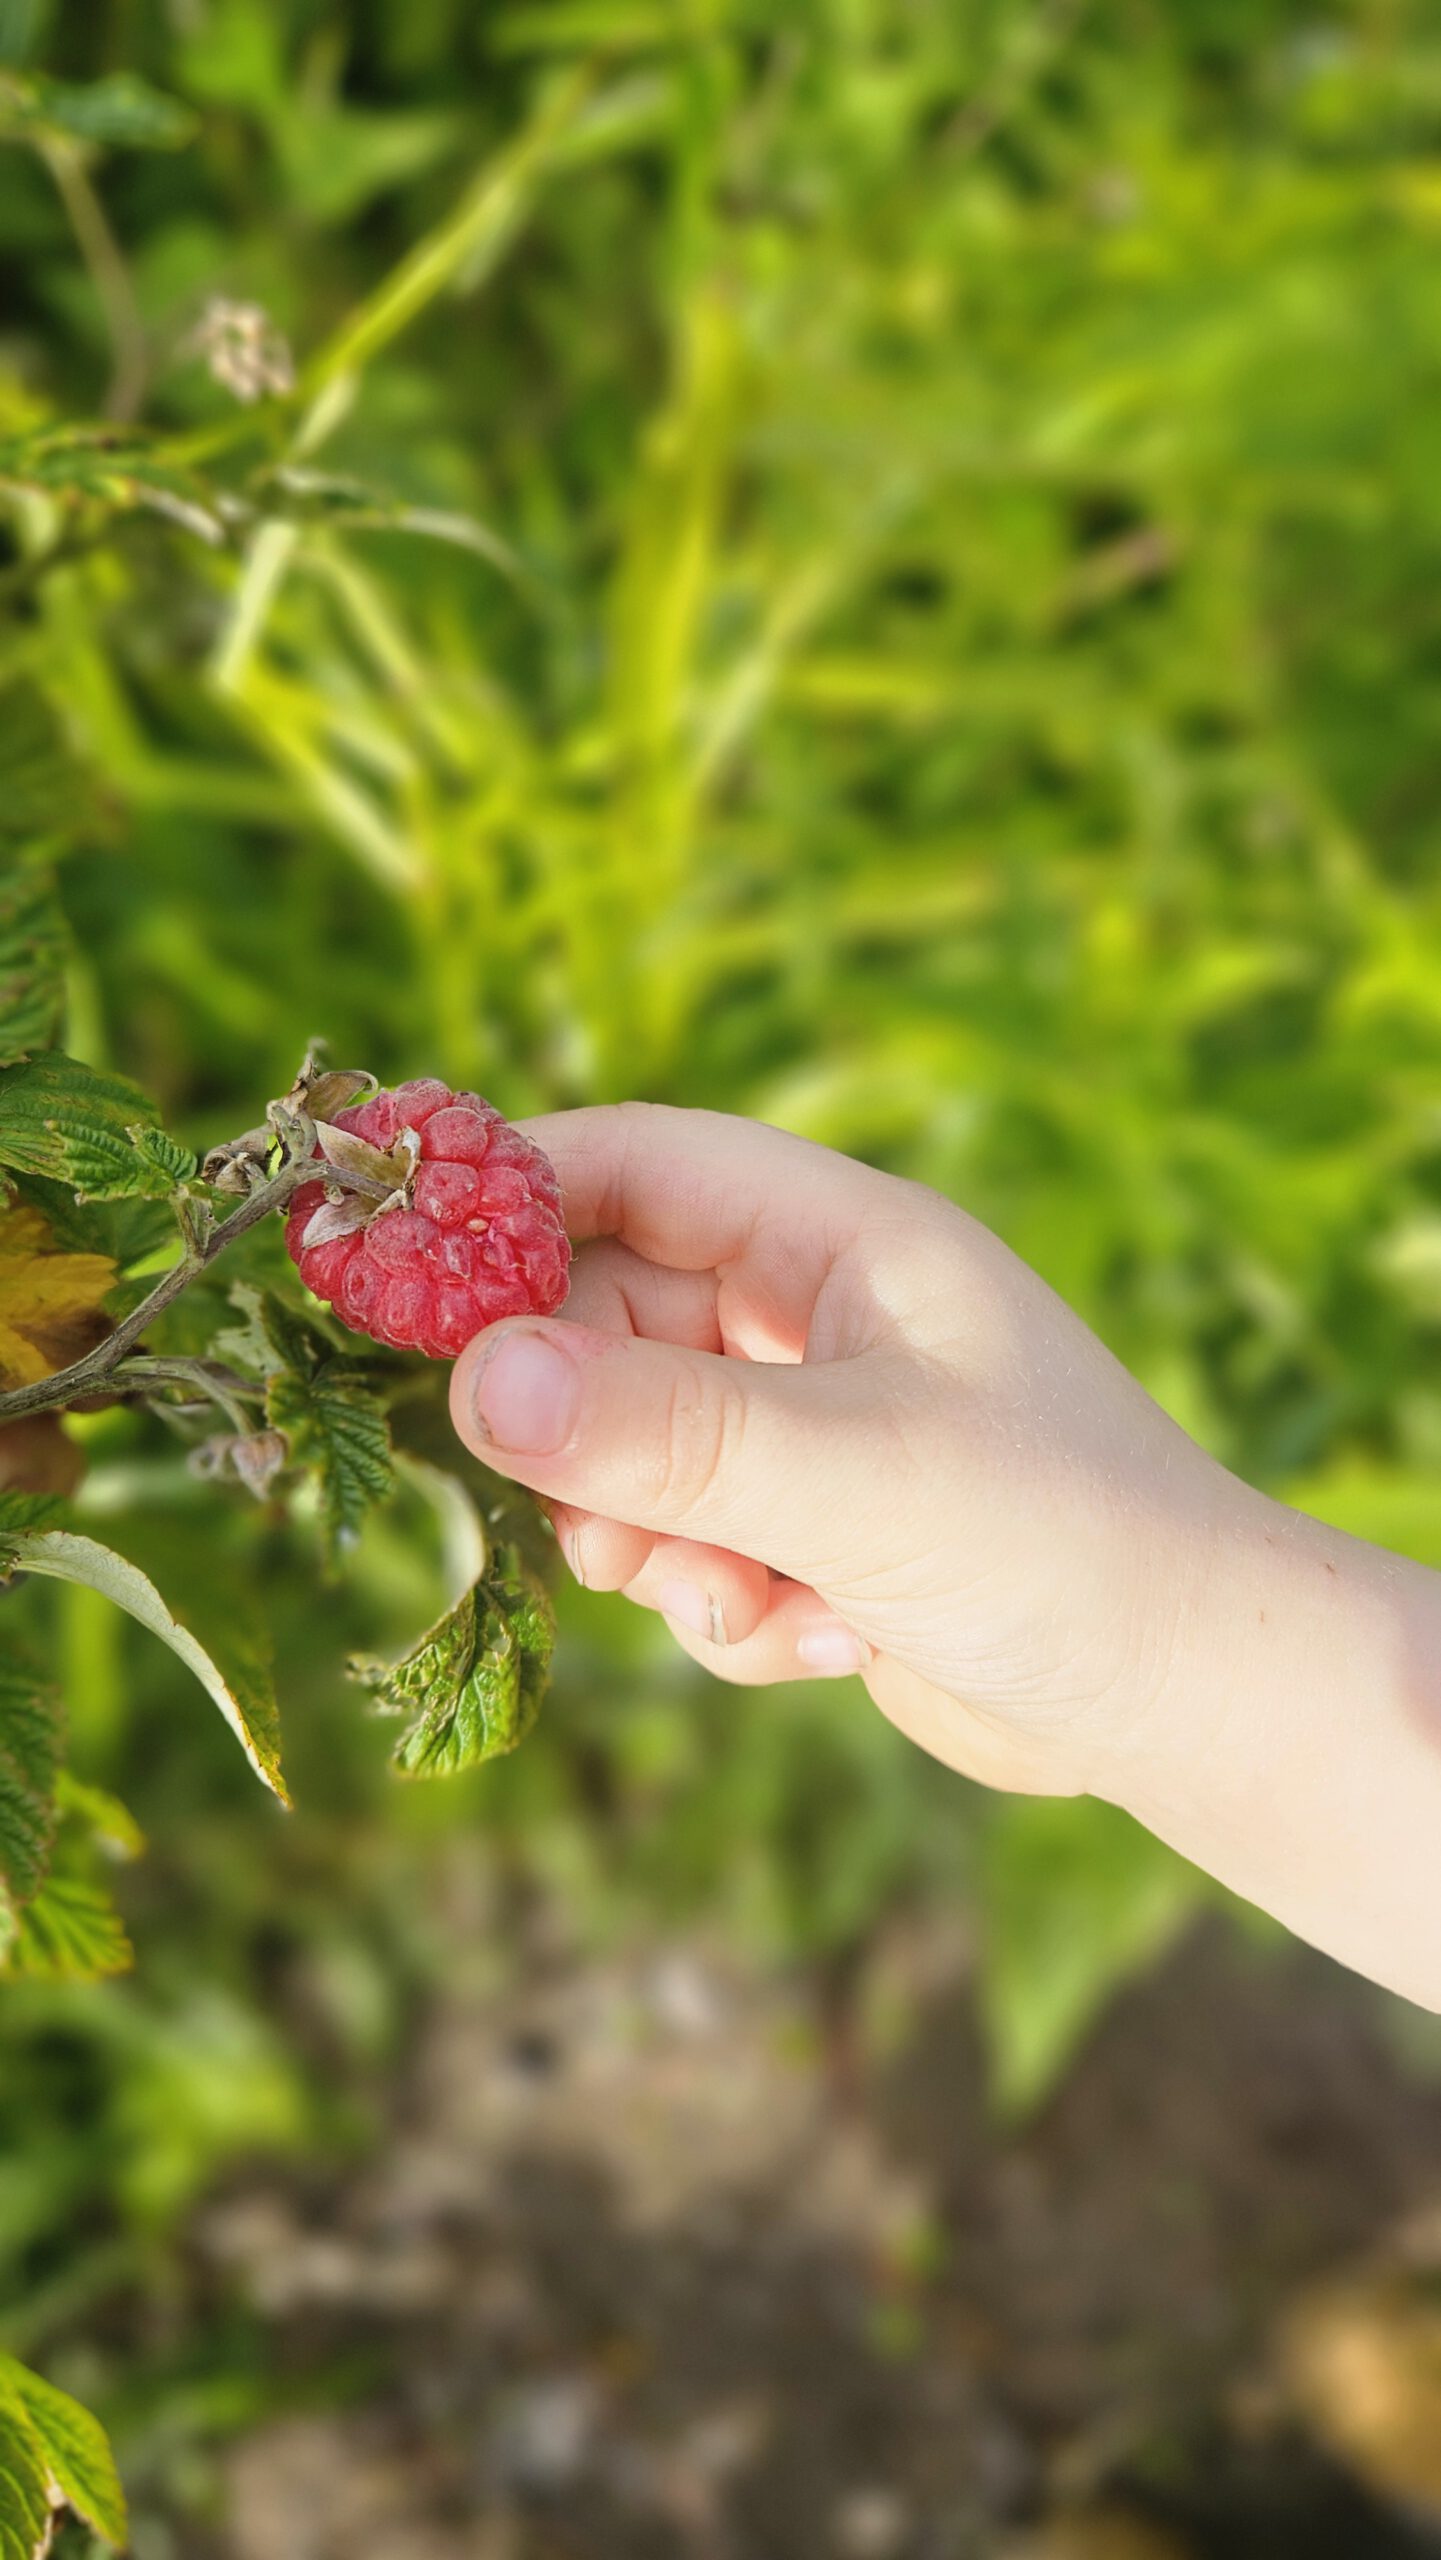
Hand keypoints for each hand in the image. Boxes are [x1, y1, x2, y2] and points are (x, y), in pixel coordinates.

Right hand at [448, 1104, 1241, 1798]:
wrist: (1186, 1699)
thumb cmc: (1062, 1541)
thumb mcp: (856, 1476)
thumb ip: (665, 1429)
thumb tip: (476, 1379)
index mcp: (841, 1239)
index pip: (632, 1166)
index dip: (502, 1199)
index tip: (385, 1265)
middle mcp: (814, 1315)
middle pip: (605, 1321)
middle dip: (581, 1429)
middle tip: (584, 1512)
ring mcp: (808, 1425)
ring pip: (629, 1452)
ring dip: (653, 1538)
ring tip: (737, 1592)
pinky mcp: (809, 1529)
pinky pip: (685, 1547)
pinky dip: (719, 1603)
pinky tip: (819, 1641)